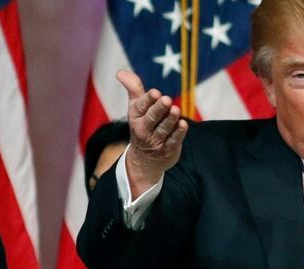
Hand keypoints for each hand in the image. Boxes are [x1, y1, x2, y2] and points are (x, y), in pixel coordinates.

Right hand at [117, 70, 187, 197]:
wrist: (144, 160)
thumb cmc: (142, 125)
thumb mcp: (135, 107)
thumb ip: (133, 88)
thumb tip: (120, 72)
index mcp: (136, 116)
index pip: (141, 106)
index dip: (148, 99)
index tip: (155, 93)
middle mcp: (144, 129)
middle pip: (152, 118)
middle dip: (159, 108)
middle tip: (166, 99)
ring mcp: (156, 141)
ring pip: (164, 129)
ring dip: (170, 119)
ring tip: (176, 109)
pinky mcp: (168, 150)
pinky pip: (173, 141)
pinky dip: (178, 133)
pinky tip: (183, 125)